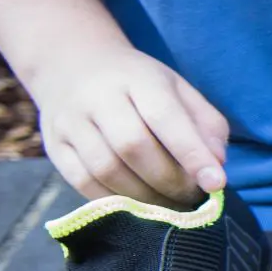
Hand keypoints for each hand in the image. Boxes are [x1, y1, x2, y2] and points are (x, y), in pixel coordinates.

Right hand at [31, 43, 228, 205]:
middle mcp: (97, 97)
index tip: (215, 183)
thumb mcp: (179, 90)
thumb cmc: (139, 85)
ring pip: (106, 169)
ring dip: (143, 197)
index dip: (191, 153)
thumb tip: (216, 164)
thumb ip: (206, 125)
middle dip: (169, 180)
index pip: (165, 116)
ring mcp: (70, 121)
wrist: (71, 65)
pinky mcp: (54, 145)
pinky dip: (115, 201)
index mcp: (138, 78)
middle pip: (132, 146)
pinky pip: (83, 182)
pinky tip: (137, 205)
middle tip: (191, 197)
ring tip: (169, 205)